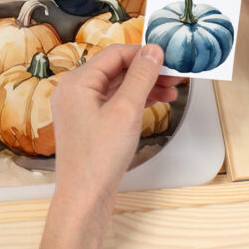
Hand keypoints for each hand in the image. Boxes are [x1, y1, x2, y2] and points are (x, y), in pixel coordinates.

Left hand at [50, 43, 179, 220]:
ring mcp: (81, 107)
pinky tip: (156, 100)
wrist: (84, 197)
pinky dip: (135, 99)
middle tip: (174, 73)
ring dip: (144, 85)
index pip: (115, 54)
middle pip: (116, 68)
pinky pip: (115, 101)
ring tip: (171, 89)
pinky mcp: (89, 122)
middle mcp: (74, 90)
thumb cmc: (98, 158)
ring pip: (117, 85)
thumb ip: (141, 77)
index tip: (167, 57)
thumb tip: (153, 51)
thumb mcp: (126, 110)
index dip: (143, 53)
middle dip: (147, 70)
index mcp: (77, 82)